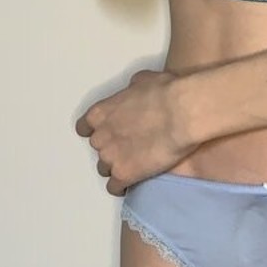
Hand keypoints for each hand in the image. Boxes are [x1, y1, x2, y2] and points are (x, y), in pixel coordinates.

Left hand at [74, 68, 194, 195]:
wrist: (182, 113)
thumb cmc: (165, 91)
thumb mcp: (143, 79)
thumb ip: (131, 90)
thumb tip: (134, 92)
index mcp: (101, 113)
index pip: (84, 127)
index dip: (97, 130)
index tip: (109, 132)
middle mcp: (100, 136)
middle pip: (97, 148)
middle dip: (111, 147)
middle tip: (130, 145)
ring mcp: (110, 157)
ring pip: (104, 169)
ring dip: (116, 166)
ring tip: (133, 165)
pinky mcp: (124, 175)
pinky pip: (114, 187)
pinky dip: (121, 186)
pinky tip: (131, 184)